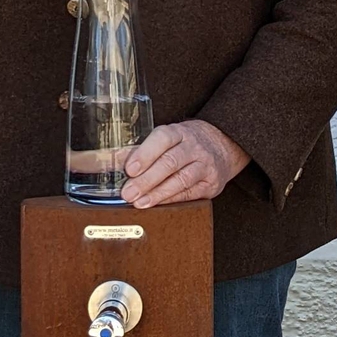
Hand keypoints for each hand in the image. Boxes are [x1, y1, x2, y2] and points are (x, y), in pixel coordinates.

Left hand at [120, 120, 250, 207]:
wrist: (223, 145)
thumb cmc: (186, 143)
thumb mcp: (169, 138)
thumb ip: (143, 149)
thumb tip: (113, 161)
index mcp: (179, 132)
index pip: (162, 139)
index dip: (145, 154)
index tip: (129, 169)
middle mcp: (194, 147)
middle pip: (170, 162)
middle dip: (146, 180)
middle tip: (128, 192)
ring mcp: (205, 165)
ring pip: (180, 180)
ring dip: (158, 193)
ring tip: (140, 202)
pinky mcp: (211, 183)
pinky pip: (189, 193)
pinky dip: (171, 200)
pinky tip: (157, 205)